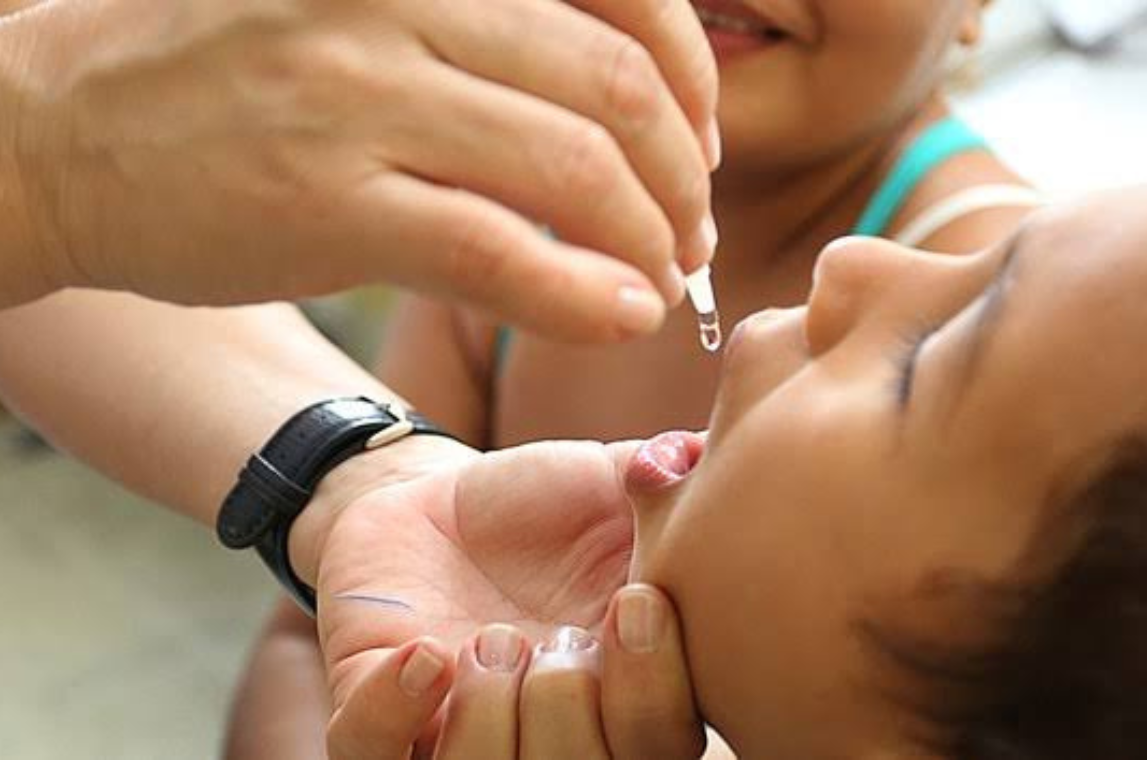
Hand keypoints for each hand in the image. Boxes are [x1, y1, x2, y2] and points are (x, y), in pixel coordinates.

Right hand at [0, 0, 717, 338]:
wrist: (56, 131)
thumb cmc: (220, 72)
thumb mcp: (356, 8)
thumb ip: (476, 33)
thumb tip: (618, 105)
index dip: (692, 75)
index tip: (698, 142)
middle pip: (617, 87)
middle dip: (682, 177)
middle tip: (689, 232)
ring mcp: (361, 97)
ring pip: (577, 169)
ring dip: (650, 239)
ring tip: (659, 280)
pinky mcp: (327, 202)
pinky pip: (499, 250)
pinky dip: (583, 293)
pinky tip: (620, 314)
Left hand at [289, 434, 703, 751]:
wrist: (439, 496)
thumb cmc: (544, 503)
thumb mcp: (617, 481)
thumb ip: (677, 483)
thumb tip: (716, 452)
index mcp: (622, 687)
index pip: (663, 744)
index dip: (653, 696)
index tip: (632, 604)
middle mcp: (549, 728)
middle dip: (569, 714)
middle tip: (551, 634)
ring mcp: (458, 729)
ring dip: (488, 720)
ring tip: (487, 642)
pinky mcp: (375, 711)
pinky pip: (372, 752)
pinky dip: (396, 712)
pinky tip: (425, 653)